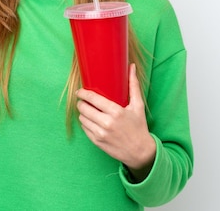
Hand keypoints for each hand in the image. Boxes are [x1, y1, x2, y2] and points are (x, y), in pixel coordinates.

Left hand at [76, 64, 155, 181]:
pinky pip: (84, 129)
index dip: (83, 93)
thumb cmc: (139, 126)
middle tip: (83, 100)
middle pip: (84, 108)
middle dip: (81, 103)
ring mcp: (101, 134)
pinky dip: (85, 123)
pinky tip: (90, 120)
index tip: (80, 91)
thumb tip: (132, 67)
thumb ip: (133, 85)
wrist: (140, 151)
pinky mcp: (97, 142)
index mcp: (116, 112)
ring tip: (87, 110)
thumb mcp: (138, 105)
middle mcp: (107, 123)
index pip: (93, 98)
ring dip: (82, 113)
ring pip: (82, 118)